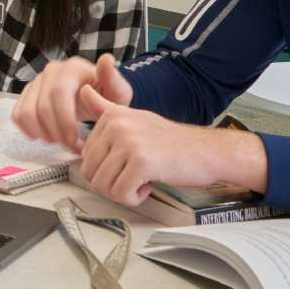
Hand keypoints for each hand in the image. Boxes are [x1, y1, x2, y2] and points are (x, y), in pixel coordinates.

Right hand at [12, 54, 133, 150]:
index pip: (59, 93)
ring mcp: (37, 81)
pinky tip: (45, 136)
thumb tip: (106, 59)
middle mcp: (51, 71)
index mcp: (72, 68)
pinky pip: (18, 114)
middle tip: (72, 146)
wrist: (95, 96)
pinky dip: (29, 130)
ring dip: (43, 133)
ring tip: (61, 141)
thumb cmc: (106, 96)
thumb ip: (113, 79)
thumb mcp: (117, 91)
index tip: (76, 141)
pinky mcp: (28, 94)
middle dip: (57, 133)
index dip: (64, 121)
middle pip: (43, 106)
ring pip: (27, 112)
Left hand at [79, 86, 268, 206]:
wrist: (205, 152)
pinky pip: (121, 194)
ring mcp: (128, 142)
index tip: (125, 163)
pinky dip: (134, 198)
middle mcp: (117, 125)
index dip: (105, 169)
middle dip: (111, 183)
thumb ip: (105, 108)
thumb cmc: (170, 141)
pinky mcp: (141, 163)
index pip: (85, 157)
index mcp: (112, 116)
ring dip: (123, 192)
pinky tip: (149, 184)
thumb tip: (83, 90)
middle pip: (90, 173)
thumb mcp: (133, 118)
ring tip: (142, 178)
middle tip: (134, 176)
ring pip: (103, 186)